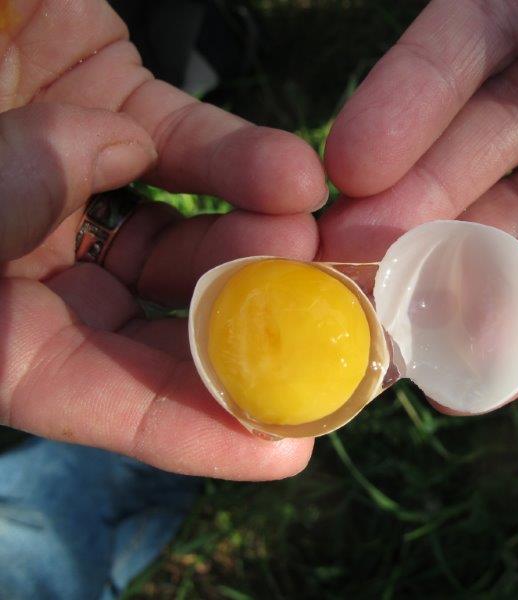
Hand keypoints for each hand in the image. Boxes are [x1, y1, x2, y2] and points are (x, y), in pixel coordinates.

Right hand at [0, 1, 327, 478]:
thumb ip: (4, 187)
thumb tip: (110, 157)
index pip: (81, 393)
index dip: (182, 429)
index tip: (285, 452)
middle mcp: (30, 263)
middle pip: (151, 329)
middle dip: (241, 332)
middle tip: (323, 336)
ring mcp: (79, 189)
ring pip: (186, 241)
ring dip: (251, 243)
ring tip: (303, 233)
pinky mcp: (122, 114)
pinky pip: (190, 151)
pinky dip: (240, 165)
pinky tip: (289, 172)